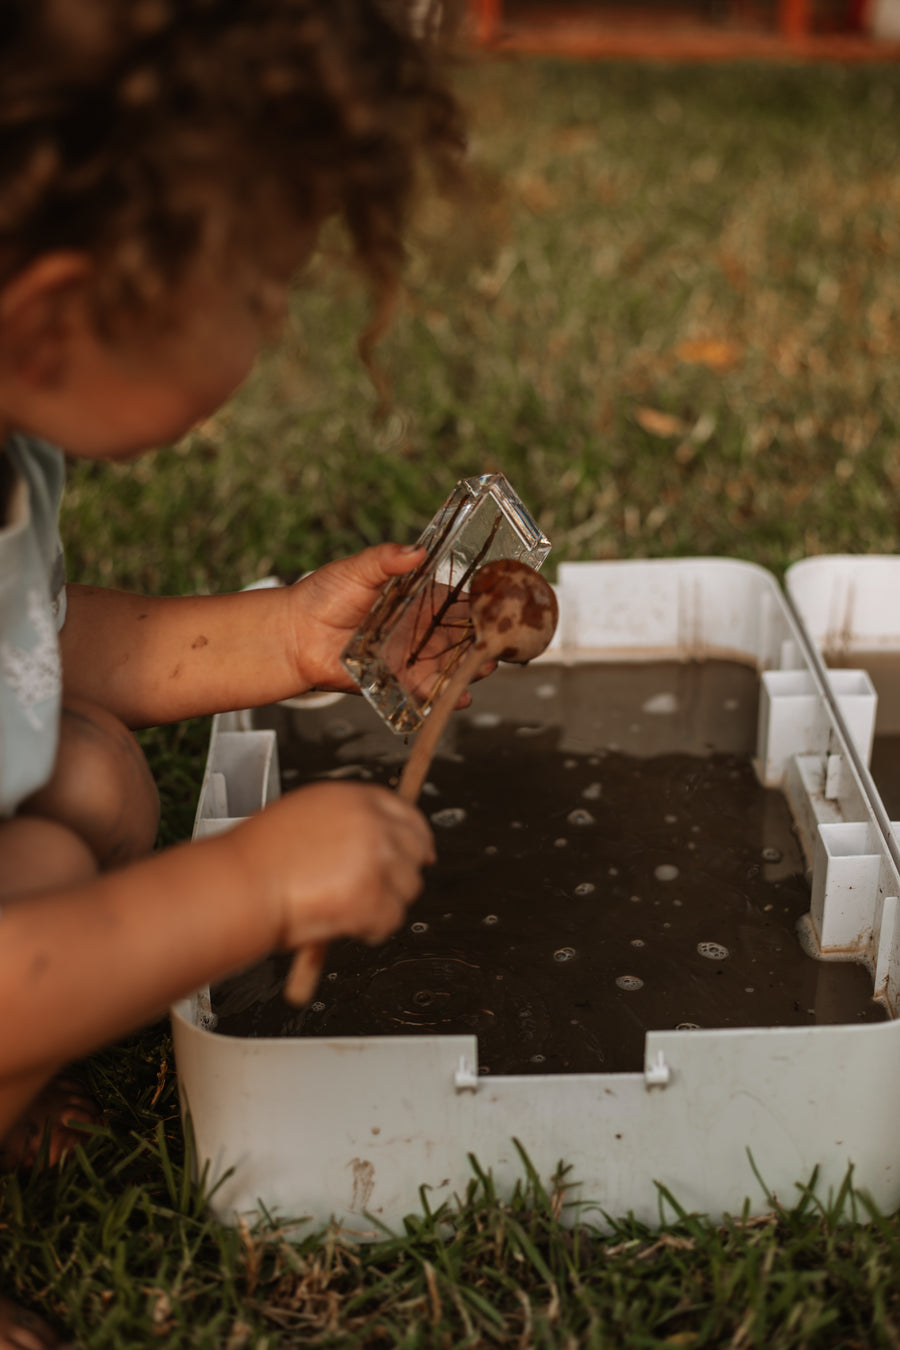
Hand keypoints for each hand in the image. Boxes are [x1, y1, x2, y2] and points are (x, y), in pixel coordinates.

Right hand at [229, 781, 434, 952]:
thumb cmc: (257, 859)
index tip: (423, 854)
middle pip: (415, 852)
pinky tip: (341, 923)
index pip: (407, 814)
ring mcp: (374, 859)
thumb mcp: (306, 818)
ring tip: (343, 909)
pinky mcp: (372, 896)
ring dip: (383, 905)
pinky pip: (391, 920)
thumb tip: (381, 845)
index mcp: (354, 798)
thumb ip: (346, 825)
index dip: (418, 838)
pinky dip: (370, 929)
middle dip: (399, 877)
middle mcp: (371, 823)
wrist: (239, 885)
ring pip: (407, 889)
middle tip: (371, 895)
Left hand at [286, 543, 494, 707]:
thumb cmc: (323, 596)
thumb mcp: (358, 569)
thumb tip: (415, 550)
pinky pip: (426, 692)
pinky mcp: (397, 682)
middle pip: (463, 637)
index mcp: (419, 600)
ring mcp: (411, 657)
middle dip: (485, 641)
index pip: (459, 602)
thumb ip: (387, 559)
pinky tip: (460, 696)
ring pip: (451, 666)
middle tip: (501, 640)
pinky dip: (444, 696)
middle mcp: (420, 630)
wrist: (294, 634)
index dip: (483, 603)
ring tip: (485, 666)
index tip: (503, 604)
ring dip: (471, 669)